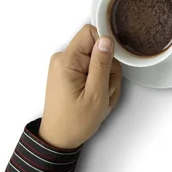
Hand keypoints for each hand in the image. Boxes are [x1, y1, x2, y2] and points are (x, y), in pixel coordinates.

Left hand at [39, 24, 122, 148]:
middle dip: (109, 69)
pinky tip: (97, 97)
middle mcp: (64, 59)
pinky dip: (100, 82)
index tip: (113, 63)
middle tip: (105, 90)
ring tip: (101, 97)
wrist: (59, 139)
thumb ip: (102, 64)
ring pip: (99, 60)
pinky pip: (93, 69)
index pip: (91, 32)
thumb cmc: (75, 121)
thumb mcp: (96, 94)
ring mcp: (67, 66)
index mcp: (67, 61)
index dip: (107, 44)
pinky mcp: (71, 73)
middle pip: (98, 48)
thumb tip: (107, 39)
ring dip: (106, 79)